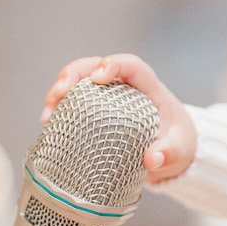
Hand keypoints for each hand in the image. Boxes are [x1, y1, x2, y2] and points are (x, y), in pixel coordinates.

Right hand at [47, 53, 194, 181]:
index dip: (113, 64)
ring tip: (47, 116)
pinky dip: (57, 112)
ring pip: (77, 82)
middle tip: (59, 93)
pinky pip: (72, 104)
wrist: (171, 150)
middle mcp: (123, 86)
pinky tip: (47, 127)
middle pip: (93, 66)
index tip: (97, 77)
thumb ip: (170, 153)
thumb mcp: (180, 150)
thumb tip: (152, 160)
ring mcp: (106, 98)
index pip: (131, 65)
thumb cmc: (177, 142)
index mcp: (148, 87)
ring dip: (58, 93)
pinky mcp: (93, 112)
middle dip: (74, 74)